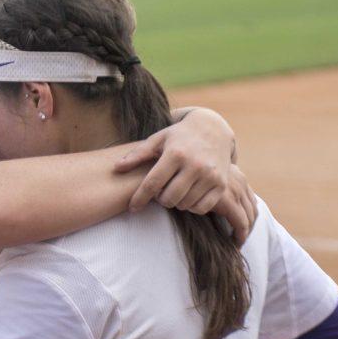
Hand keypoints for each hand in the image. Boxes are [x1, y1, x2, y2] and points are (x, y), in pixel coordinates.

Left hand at [115, 108, 253, 239]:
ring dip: (176, 202)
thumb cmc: (179, 136)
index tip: (132, 208)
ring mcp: (210, 175)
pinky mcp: (221, 184)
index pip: (152, 183)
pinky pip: (202, 208)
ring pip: (184, 205)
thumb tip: (116, 168)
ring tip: (175, 190)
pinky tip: (188, 196)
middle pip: (168, 199)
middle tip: (161, 192)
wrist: (214, 130)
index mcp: (175, 153)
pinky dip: (192, 206)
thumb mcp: (158, 140)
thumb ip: (137, 155)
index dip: (139, 198)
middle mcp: (194, 164)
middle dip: (160, 200)